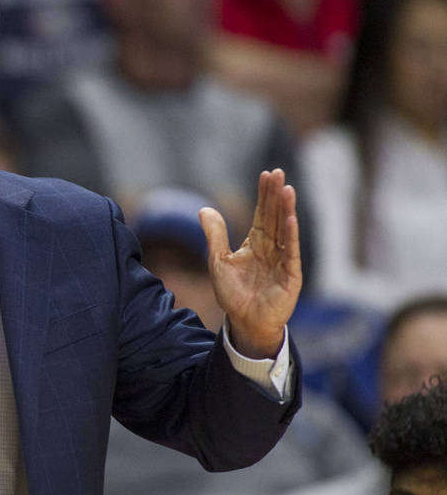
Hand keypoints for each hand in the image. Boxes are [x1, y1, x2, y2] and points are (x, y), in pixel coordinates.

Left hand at [199, 168, 301, 357]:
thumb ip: (215, 235)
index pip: (262, 214)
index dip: (264, 195)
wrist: (244, 321)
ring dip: (286, 210)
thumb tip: (203, 209)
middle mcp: (272, 248)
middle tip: (279, 172)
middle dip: (276, 195)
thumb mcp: (218, 261)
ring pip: (285, 230)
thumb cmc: (233, 294)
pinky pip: (291, 252)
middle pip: (274, 216)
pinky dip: (291, 236)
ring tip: (287, 189)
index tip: (266, 174)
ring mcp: (283, 261)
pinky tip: (290, 219)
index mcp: (256, 243)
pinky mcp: (290, 276)